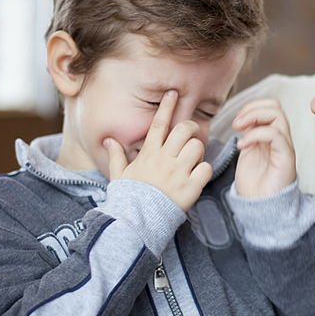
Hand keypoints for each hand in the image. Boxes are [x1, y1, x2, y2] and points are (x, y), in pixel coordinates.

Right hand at [104, 90, 211, 211]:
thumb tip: (109, 140)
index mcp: (148, 154)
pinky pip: (206, 169)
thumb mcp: (118, 175)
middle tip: (191, 135)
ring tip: (193, 160)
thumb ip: (116, 156)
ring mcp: (178, 173)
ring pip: (197, 147)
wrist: (137, 221)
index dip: (167, 106)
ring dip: (198, 150)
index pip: (159, 124)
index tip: (174, 93)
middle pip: (184, 130)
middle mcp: (164, 159)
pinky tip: (198, 177)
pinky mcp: (190, 187)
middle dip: (191, 128)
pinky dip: (205, 171)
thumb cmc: (129, 198)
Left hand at [232, 99, 296, 198]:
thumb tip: (241, 119)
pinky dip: (256, 134)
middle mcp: (281, 138)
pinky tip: (243, 145)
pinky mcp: (286, 157)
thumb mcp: (247, 151)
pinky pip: (275, 135)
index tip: (236, 121)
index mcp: (272, 135)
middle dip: (252, 109)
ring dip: (253, 117)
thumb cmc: (253, 183)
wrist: (259, 207)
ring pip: (277, 116)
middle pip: (275, 106)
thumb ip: (248, 134)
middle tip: (236, 124)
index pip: (270, 106)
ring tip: (239, 130)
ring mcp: (285, 147)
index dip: (252, 107)